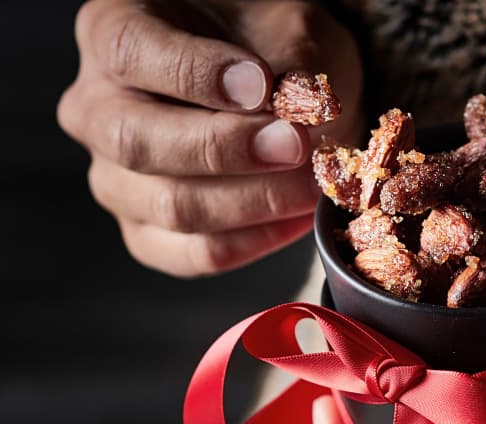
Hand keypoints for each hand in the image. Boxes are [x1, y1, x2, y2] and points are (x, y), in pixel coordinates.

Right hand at [58, 0, 362, 275]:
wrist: (285, 96)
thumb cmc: (275, 50)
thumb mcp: (288, 31)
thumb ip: (288, 67)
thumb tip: (296, 116)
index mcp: (110, 34)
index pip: (129, 52)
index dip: (195, 73)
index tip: (262, 85)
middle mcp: (97, 111)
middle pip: (137, 141)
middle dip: (226, 149)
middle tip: (295, 145)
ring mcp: (117, 180)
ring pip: (172, 207)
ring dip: (254, 200)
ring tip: (310, 183)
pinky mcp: (151, 234)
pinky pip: (197, 253)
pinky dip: (257, 239)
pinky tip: (297, 217)